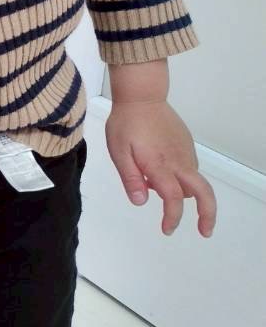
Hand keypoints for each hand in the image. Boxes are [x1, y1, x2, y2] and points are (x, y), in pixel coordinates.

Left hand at [106, 99, 216, 237]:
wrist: (142, 96)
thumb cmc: (126, 123)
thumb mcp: (119, 152)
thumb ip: (130, 178)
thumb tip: (141, 202)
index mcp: (160, 165)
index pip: (173, 199)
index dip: (172, 218)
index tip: (167, 229)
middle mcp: (179, 160)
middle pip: (203, 192)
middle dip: (207, 214)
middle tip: (204, 230)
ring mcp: (185, 151)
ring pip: (193, 181)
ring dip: (184, 193)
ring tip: (153, 186)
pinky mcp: (186, 144)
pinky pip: (189, 167)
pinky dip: (180, 177)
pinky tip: (158, 170)